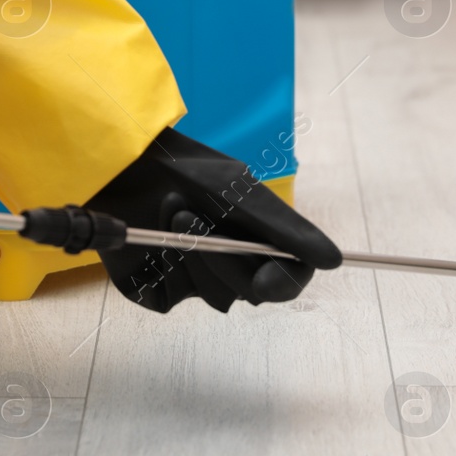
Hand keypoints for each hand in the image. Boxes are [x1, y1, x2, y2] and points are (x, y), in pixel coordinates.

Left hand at [86, 128, 340, 311]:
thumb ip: (285, 229)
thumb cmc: (184, 167)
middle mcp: (229, 265)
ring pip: (213, 297)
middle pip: (250, 293)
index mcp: (257, 240)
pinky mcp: (157, 290)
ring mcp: (195, 280)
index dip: (282, 283)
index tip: (265, 277)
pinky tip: (152, 232)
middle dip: (224, 256)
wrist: (121, 159)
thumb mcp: (240, 190)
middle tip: (190, 215)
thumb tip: (334, 261)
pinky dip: (163, 263)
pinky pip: (171, 296)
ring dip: (192, 253)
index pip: (287, 280)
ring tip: (171, 210)